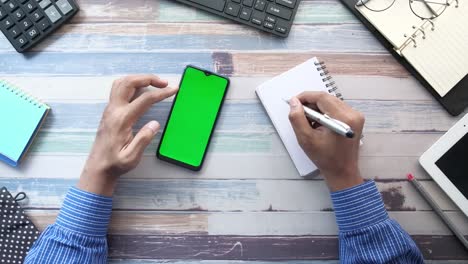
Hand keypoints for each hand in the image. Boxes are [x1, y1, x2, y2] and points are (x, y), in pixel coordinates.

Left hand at [78, 75, 177, 195]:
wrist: (98, 167)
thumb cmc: (116, 163)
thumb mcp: (132, 157)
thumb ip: (144, 139)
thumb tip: (155, 123)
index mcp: (122, 120)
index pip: (145, 99)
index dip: (161, 93)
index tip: (174, 90)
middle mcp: (114, 110)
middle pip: (129, 82)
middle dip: (148, 78)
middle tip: (164, 82)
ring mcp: (110, 109)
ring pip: (121, 83)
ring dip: (138, 78)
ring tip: (154, 83)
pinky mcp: (109, 111)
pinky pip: (119, 89)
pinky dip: (132, 84)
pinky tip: (141, 90)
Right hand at [288, 92, 364, 191]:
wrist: (342, 172)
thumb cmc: (325, 158)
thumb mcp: (306, 139)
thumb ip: (297, 118)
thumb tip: (294, 103)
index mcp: (343, 118)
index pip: (322, 97)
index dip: (305, 97)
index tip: (293, 102)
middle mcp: (352, 114)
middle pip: (327, 98)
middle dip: (310, 103)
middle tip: (298, 112)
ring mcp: (356, 116)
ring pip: (331, 103)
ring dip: (317, 108)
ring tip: (308, 122)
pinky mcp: (354, 120)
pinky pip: (336, 109)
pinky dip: (324, 113)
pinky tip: (318, 125)